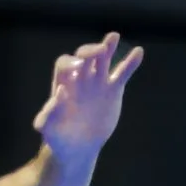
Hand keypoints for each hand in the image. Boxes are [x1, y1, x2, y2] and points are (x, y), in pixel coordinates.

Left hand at [33, 31, 143, 156]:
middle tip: (98, 51)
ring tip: (113, 37)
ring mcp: (97, 82)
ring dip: (108, 47)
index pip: (64, 64)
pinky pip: (122, 73)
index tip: (76, 71)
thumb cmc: (58, 137)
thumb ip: (47, 113)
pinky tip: (138, 52)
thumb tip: (60, 92)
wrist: (77, 148)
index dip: (69, 63)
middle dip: (90, 51)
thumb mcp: (47, 129)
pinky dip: (130, 62)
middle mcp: (80, 78)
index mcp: (63, 83)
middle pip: (84, 56)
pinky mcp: (113, 90)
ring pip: (103, 59)